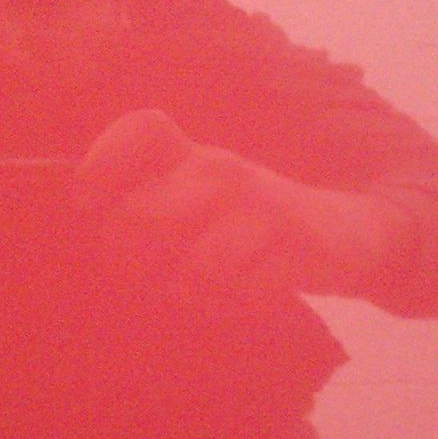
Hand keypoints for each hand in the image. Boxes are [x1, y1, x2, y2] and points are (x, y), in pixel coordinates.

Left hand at [74, 109, 400, 297]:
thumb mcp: (204, 197)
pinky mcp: (298, 246)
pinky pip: (242, 293)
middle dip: (130, 261)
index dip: (100, 165)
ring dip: (190, 293)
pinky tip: (240, 298)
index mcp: (194, 156)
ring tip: (201, 289)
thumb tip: (98, 239)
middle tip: (147, 273)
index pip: (141, 130)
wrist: (350, 231)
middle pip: (141, 217)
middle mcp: (224, 172)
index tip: (87, 204)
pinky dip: (232, 308)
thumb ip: (151, 205)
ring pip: (195, 267)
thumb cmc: (253, 225)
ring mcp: (262, 208)